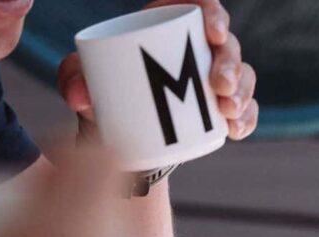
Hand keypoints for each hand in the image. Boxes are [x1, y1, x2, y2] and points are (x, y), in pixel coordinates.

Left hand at [59, 0, 257, 141]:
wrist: (120, 142)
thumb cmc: (104, 99)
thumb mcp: (83, 85)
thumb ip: (74, 81)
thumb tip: (80, 95)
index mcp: (168, 26)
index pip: (199, 5)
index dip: (213, 12)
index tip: (212, 33)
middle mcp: (197, 51)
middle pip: (226, 45)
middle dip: (231, 63)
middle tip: (220, 85)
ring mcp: (213, 82)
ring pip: (241, 77)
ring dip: (242, 92)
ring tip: (228, 110)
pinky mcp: (221, 111)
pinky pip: (244, 111)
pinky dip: (245, 119)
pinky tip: (237, 130)